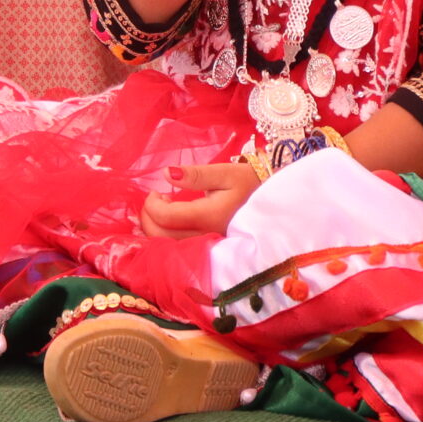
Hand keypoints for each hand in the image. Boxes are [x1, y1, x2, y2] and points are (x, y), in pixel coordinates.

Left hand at [140, 161, 260, 236]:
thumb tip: (167, 173)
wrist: (274, 202)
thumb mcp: (224, 173)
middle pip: (162, 237)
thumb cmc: (249, 183)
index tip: (157, 191)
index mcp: (210, 216)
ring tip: (164, 208)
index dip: (152, 205)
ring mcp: (210, 244)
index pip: (167, 218)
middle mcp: (208, 235)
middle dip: (148, 218)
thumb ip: (195, 175)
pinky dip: (167, 236)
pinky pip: (181, 248)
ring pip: (169, 247)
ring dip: (156, 229)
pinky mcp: (211, 247)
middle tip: (155, 199)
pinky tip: (172, 221)